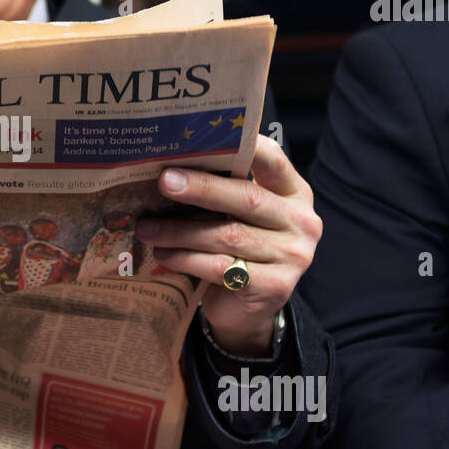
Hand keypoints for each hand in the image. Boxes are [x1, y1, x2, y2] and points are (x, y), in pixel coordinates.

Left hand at [137, 135, 321, 356]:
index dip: (243, 146)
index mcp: (292, 193)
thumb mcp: (235, 216)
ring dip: (180, 231)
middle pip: (246, 198)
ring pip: (228, 235)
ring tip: (147, 228)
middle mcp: (300, 221)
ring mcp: (292, 256)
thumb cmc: (236, 250)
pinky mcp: (275, 287)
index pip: (272, 160)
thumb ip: (220, 192)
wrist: (246, 311)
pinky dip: (187, 260)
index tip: (205, 137)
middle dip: (201, 188)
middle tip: (164, 182)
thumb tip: (168, 166)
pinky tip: (163, 255)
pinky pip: (222, 267)